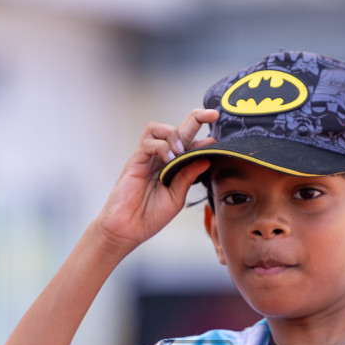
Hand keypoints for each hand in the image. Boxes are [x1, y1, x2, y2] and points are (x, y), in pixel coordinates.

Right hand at [94, 108, 217, 254]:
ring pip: (159, 128)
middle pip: (178, 129)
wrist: (128, 229)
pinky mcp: (135, 161)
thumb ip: (188, 177)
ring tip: (180, 151)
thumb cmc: (150, 216)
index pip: (190, 146)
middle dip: (197, 118)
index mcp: (174, 167)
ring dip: (173, 134)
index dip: (203, 140)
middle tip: (212, 115)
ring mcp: (148, 158)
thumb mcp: (177, 197)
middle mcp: (161, 159)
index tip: (216, 141)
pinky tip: (168, 159)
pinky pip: (148, 143)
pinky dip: (161, 146)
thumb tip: (206, 159)